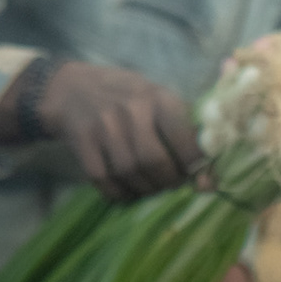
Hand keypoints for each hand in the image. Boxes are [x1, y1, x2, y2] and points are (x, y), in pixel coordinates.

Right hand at [0, 59, 203, 201]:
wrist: (72, 88)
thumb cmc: (127, 97)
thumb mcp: (157, 100)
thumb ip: (184, 134)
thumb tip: (209, 182)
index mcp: (158, 97)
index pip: (185, 139)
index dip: (194, 165)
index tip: (196, 174)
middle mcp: (131, 110)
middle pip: (155, 161)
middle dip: (167, 181)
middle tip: (170, 183)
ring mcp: (104, 126)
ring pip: (130, 172)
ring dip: (145, 189)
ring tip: (150, 186)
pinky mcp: (82, 142)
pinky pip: (104, 180)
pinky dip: (119, 193)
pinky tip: (126, 189)